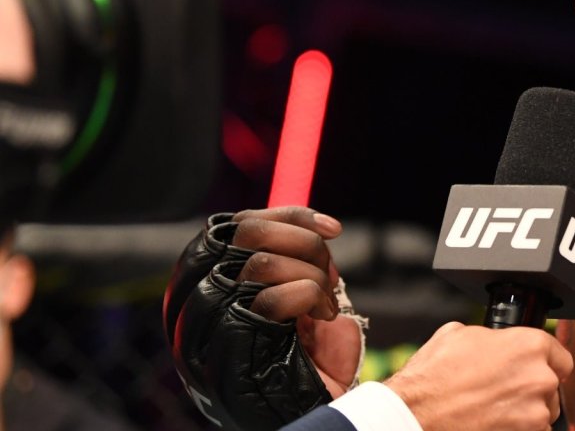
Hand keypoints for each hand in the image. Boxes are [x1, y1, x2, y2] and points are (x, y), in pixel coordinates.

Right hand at [164, 207, 364, 429]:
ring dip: (310, 273)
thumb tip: (316, 229)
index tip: (331, 228)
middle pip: (237, 238)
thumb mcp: (301, 298)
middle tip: (329, 267)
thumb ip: (294, 261)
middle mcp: (189, 316)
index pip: (227, 230)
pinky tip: (323, 315)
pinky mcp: (226, 364)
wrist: (322, 419)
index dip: (283, 218)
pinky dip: (309, 296)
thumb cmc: (312, 363)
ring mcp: (203, 342)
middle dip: (299, 241)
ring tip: (327, 301)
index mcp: (199, 294)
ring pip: (256, 265)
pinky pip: (269, 301)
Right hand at [384, 322, 573, 430]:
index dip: (545, 362)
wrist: (416, 416)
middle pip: (552, 386)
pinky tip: (492, 423)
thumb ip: (491, 336)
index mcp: (530, 345)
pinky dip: (517, 430)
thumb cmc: (433, 377)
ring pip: (543, 413)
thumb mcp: (459, 334)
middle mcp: (540, 378)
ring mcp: (535, 413)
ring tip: (494, 409)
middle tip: (504, 392)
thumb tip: (494, 340)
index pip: (560, 356)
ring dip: (526, 412)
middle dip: (532, 389)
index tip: (532, 370)